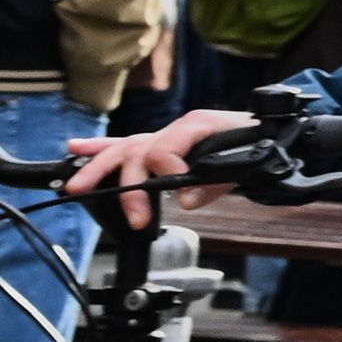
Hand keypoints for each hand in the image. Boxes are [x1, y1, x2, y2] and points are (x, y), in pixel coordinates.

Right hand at [59, 107, 267, 231]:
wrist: (265, 133)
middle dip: (129, 185)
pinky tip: (76, 148)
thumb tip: (185, 199)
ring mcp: (164, 135)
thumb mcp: (244, 164)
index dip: (165, 168)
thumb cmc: (255, 145)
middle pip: (140, 151)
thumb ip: (214, 183)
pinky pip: (127, 144)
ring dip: (98, 167)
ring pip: (125, 148)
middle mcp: (175, 129)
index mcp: (198, 125)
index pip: (167, 146)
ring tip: (75, 184)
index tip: (174, 193)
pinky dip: (101, 147)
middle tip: (133, 216)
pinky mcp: (158, 143)